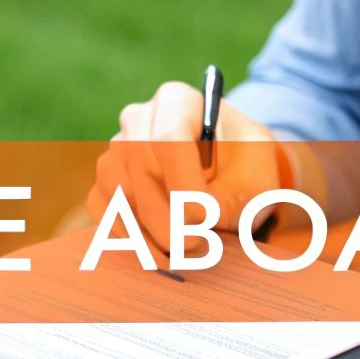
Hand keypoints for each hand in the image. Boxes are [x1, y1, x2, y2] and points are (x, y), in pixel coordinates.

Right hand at [87, 81, 306, 253]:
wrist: (229, 173)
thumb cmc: (244, 169)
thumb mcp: (256, 178)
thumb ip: (232, 198)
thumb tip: (196, 223)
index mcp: (178, 101)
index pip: (168, 136)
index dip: (183, 181)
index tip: (206, 217)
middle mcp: (139, 118)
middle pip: (139, 165)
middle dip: (165, 215)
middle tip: (193, 246)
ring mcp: (116, 148)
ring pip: (118, 189)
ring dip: (146, 230)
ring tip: (181, 257)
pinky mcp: (107, 180)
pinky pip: (104, 208)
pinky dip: (127, 236)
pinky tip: (158, 254)